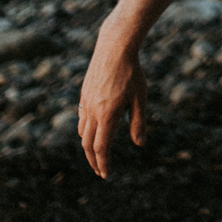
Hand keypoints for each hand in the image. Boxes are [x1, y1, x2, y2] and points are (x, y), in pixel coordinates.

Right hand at [78, 23, 147, 178]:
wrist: (114, 47)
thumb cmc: (132, 72)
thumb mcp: (140, 98)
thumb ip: (138, 122)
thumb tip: (139, 144)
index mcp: (107, 115)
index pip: (101, 148)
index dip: (103, 164)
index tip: (105, 174)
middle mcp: (92, 111)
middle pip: (88, 144)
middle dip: (93, 160)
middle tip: (99, 171)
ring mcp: (85, 102)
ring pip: (83, 132)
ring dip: (88, 146)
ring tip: (96, 154)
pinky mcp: (84, 94)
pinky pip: (81, 118)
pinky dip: (85, 131)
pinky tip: (92, 131)